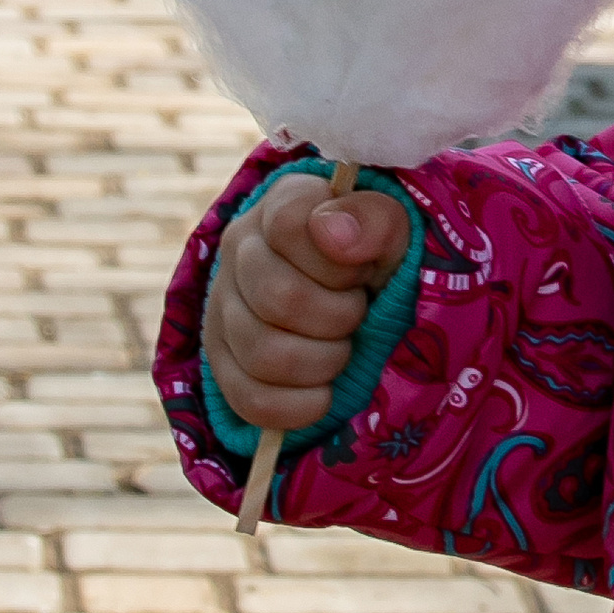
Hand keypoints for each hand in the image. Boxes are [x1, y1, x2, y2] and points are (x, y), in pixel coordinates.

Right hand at [203, 171, 409, 433]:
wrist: (358, 296)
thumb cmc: (376, 258)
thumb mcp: (393, 231)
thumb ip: (374, 219)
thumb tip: (334, 232)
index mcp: (282, 206)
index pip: (289, 226)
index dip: (339, 260)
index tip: (363, 270)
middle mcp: (240, 250)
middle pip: (280, 298)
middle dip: (340, 317)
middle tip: (359, 315)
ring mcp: (222, 307)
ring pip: (263, 354)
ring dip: (323, 363)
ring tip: (342, 350)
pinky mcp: (221, 361)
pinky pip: (249, 399)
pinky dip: (297, 406)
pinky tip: (323, 393)